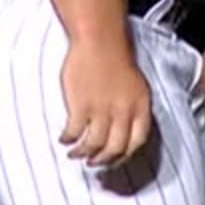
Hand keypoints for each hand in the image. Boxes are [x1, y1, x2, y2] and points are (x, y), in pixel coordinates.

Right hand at [59, 40, 153, 165]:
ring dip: (83, 154)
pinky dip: (68, 140)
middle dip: (103, 160)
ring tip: (75, 154)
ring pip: (94, 145)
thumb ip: (132, 107)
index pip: (137, 140)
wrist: (100, 40)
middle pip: (115, 148)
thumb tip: (124, 128)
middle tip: (93, 164)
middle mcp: (124, 110)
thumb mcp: (136, 85)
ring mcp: (102, 109)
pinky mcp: (81, 105)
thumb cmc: (116, 59)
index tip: (115, 160)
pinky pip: (74, 133)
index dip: (125, 155)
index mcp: (141, 105)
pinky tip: (64, 139)